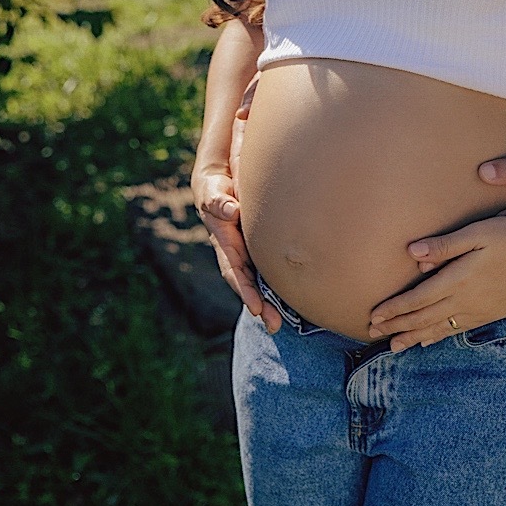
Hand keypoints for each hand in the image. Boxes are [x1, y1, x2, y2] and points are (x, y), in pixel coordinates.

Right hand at [191, 161, 281, 334]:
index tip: (256, 308)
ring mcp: (247, 249)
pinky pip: (267, 265)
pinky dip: (277, 281)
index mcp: (224, 242)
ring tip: (281, 322)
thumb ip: (219, 201)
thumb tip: (232, 211)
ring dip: (269, 299)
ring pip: (258, 278)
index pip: (235, 271)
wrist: (218, 179)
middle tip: (274, 325)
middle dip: (260, 305)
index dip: (245, 290)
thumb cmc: (214, 187)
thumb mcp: (213, 191)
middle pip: (247, 283)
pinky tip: (292, 295)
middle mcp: (236, 251)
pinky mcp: (258, 243)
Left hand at [368, 216, 505, 351]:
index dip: (394, 308)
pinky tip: (431, 339)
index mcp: (459, 279)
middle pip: (424, 318)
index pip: (418, 299)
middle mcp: (467, 300)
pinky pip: (459, 329)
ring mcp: (480, 310)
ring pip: (440, 328)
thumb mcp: (478, 233)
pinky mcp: (492, 312)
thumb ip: (444, 245)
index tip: (373, 315)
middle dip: (397, 326)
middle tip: (373, 333)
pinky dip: (440, 336)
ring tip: (394, 345)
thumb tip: (411, 252)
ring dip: (414, 336)